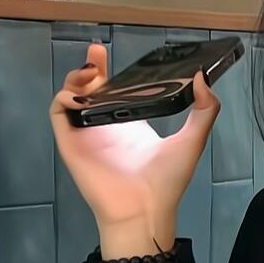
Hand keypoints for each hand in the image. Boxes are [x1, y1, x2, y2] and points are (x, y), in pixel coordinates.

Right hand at [48, 42, 220, 252]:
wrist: (145, 210)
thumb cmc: (167, 181)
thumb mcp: (192, 140)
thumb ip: (204, 110)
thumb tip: (204, 77)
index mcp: (131, 125)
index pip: (117, 91)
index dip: (112, 71)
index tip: (111, 53)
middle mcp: (107, 126)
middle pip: (90, 90)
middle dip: (91, 68)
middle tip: (97, 52)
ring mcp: (87, 134)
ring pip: (72, 99)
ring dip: (75, 81)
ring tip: (90, 73)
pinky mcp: (72, 143)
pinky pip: (59, 115)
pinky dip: (63, 100)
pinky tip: (78, 95)